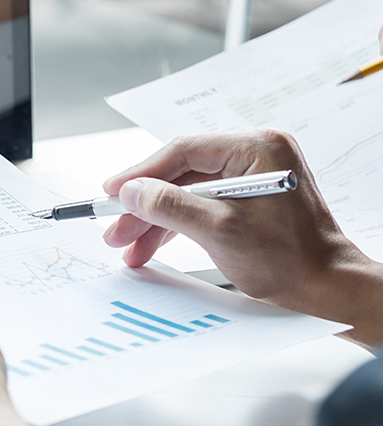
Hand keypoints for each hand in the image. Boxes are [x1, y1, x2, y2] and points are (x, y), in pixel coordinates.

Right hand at [102, 129, 382, 344]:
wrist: (326, 291)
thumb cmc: (289, 261)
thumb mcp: (219, 230)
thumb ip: (170, 206)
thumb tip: (131, 191)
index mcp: (257, 148)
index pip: (184, 151)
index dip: (142, 173)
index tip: (113, 191)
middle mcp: (256, 154)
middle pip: (182, 174)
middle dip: (146, 205)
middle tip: (115, 228)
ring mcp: (252, 176)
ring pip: (188, 192)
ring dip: (157, 220)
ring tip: (129, 246)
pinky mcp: (247, 198)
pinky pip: (202, 205)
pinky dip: (177, 226)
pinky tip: (152, 245)